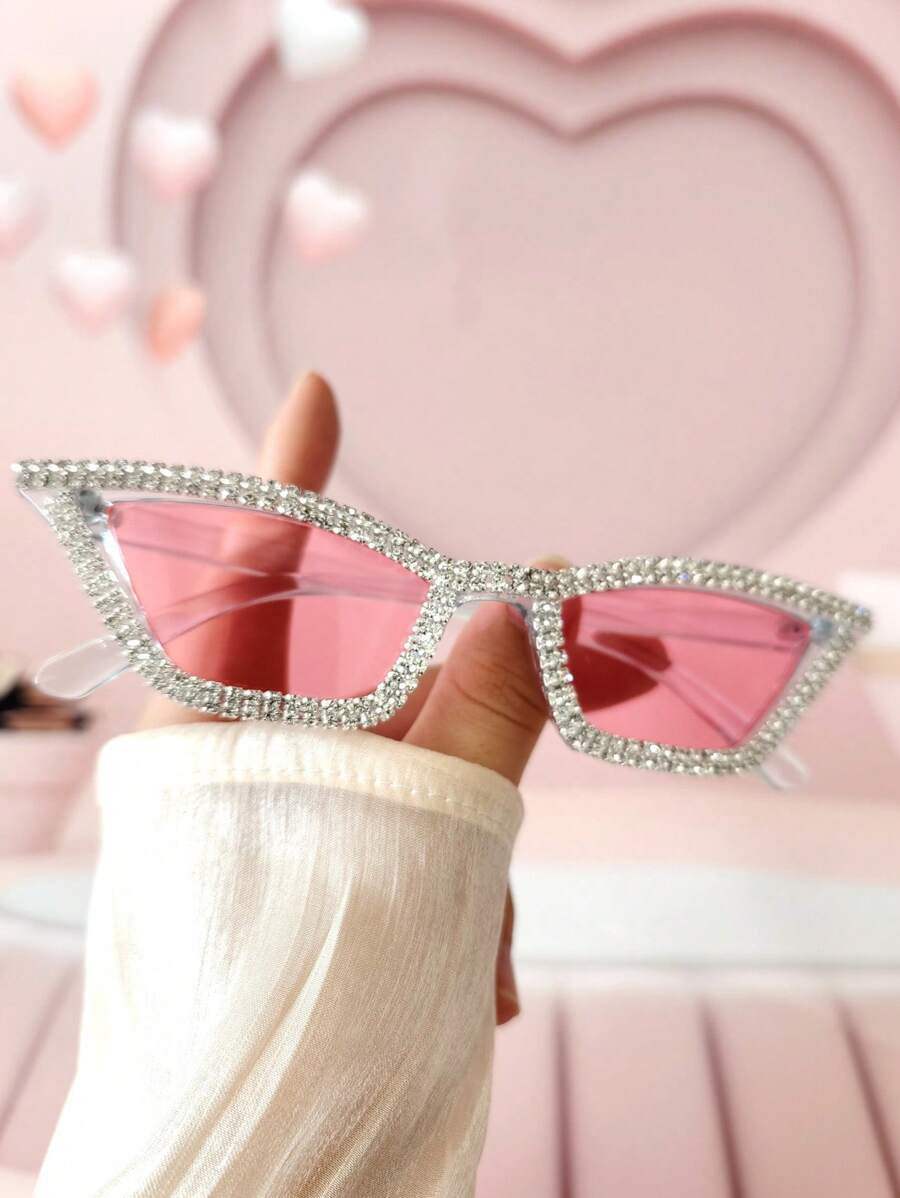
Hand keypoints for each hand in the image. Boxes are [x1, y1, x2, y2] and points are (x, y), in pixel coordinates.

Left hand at [141, 371, 558, 1023]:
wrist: (263, 1157)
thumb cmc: (299, 989)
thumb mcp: (407, 840)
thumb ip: (477, 720)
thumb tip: (533, 597)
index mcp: (224, 737)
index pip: (254, 579)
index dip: (288, 482)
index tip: (318, 396)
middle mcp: (255, 765)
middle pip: (374, 685)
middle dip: (475, 705)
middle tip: (589, 653)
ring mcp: (295, 821)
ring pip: (410, 777)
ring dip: (467, 844)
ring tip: (485, 945)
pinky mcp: (331, 874)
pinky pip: (408, 845)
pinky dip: (452, 893)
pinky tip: (482, 973)